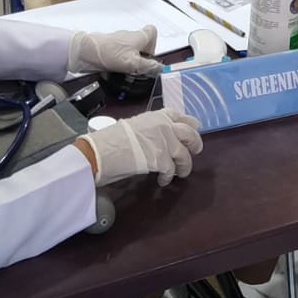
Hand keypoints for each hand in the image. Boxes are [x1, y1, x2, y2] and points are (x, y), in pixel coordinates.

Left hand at [69, 25, 161, 75]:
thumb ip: (147, 66)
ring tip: (125, 70)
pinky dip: (119, 60)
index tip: (149, 56)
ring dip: (130, 59)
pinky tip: (115, 68)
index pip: (152, 32)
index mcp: (139, 37)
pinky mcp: (109, 46)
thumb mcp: (133, 63)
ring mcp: (118, 40)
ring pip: (130, 48)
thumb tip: (158, 67)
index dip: (154, 45)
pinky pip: (119, 52)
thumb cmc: (109, 53)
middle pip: (141, 43)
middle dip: (141, 56)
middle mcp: (129, 36)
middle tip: (137, 67)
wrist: (86, 51)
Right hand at [78, 109, 202, 186]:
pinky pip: (172, 170)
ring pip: (185, 155)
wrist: (101, 152)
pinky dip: (168, 177)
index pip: (180, 116)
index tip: (194, 128)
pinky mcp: (162, 160)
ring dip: (184, 166)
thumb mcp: (134, 126)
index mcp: (157, 116)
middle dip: (195, 144)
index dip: (189, 124)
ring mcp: (165, 142)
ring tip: (180, 173)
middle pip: (191, 134)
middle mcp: (165, 126)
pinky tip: (163, 181)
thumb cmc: (111, 140)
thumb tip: (158, 138)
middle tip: (194, 151)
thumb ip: (151, 129)